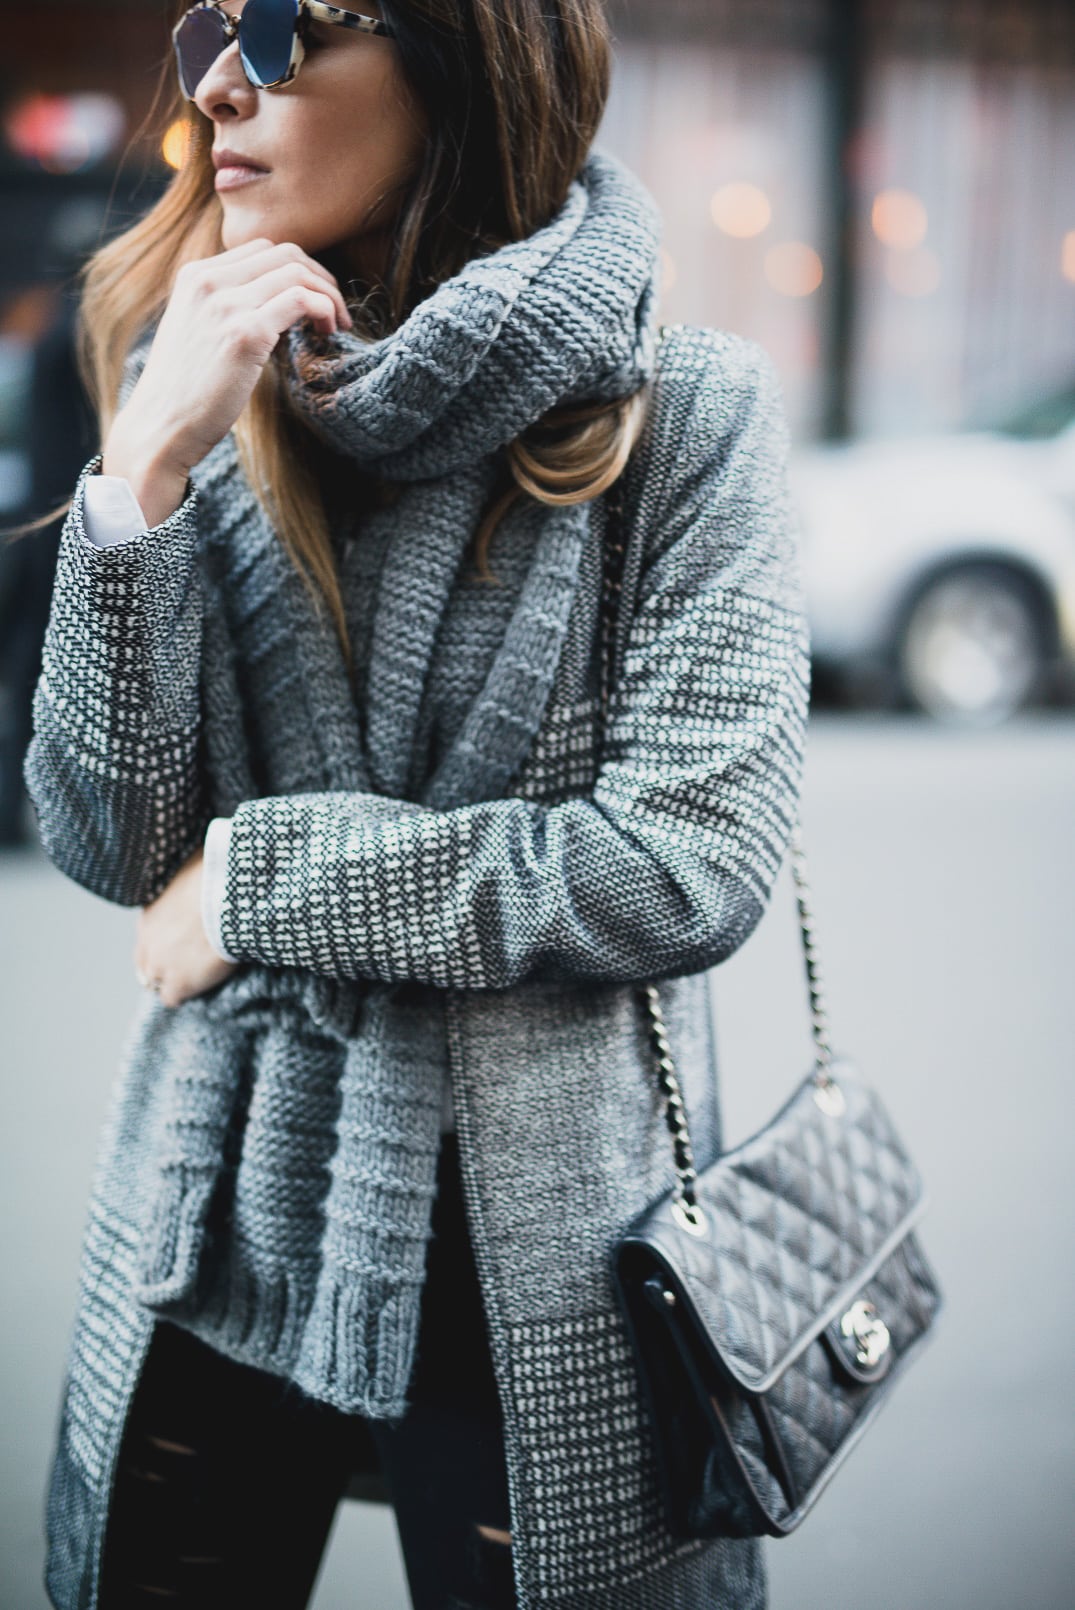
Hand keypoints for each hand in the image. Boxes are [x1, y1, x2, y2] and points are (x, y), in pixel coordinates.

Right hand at [104, 237, 354, 490]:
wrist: (161, 426)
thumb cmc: (185, 392)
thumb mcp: (198, 333)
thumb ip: (226, 309)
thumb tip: (276, 305)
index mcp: (195, 276)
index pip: (262, 251)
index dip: (298, 271)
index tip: (314, 300)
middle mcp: (208, 281)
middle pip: (285, 254)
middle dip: (319, 277)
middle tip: (335, 311)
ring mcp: (226, 304)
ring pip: (297, 273)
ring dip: (328, 295)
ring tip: (336, 325)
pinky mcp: (246, 333)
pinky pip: (301, 300)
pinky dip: (324, 310)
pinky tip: (327, 333)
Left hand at [134, 846, 237, 1008]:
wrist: (226, 898)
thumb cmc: (215, 876)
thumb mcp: (192, 867)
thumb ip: (188, 875)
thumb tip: (198, 862)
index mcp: (149, 914)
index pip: (146, 937)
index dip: (162, 943)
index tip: (178, 942)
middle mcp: (147, 940)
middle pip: (143, 963)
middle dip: (160, 964)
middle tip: (184, 963)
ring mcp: (160, 964)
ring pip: (153, 982)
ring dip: (170, 980)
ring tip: (193, 977)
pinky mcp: (179, 983)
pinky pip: (172, 998)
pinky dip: (184, 994)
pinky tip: (200, 987)